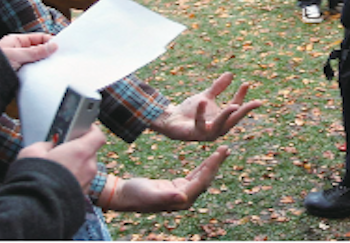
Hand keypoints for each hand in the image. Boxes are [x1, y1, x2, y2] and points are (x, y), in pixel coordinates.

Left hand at [0, 33, 57, 69]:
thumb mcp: (17, 55)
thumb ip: (36, 51)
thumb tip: (53, 45)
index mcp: (16, 41)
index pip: (37, 38)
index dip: (49, 41)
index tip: (59, 47)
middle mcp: (18, 50)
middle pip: (38, 49)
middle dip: (47, 52)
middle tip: (59, 57)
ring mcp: (18, 61)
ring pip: (35, 60)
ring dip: (42, 62)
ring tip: (52, 66)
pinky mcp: (18, 72)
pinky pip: (31, 69)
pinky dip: (37, 70)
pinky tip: (43, 73)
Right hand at [17, 126, 105, 189]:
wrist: (35, 208)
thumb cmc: (34, 177)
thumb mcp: (32, 152)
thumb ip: (45, 144)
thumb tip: (49, 146)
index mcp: (80, 152)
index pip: (97, 135)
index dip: (91, 129)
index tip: (82, 127)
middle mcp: (88, 167)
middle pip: (90, 151)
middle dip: (79, 149)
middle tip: (63, 149)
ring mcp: (87, 182)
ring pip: (86, 167)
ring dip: (76, 164)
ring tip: (58, 166)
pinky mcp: (82, 195)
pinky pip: (81, 181)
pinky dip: (73, 178)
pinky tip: (58, 180)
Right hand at [100, 146, 229, 211]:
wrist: (123, 196)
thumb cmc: (134, 195)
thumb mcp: (149, 194)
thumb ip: (166, 197)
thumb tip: (182, 198)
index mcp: (181, 200)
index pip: (201, 181)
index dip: (211, 166)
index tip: (220, 152)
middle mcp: (185, 199)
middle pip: (205, 179)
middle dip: (216, 163)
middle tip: (226, 148)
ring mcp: (182, 194)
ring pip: (202, 177)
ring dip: (212, 164)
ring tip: (222, 151)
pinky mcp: (177, 187)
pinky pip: (194, 176)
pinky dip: (203, 166)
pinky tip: (209, 159)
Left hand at [150, 73, 262, 140]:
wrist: (171, 120)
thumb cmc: (190, 110)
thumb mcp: (206, 96)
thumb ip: (218, 88)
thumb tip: (231, 74)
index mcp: (222, 120)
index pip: (236, 108)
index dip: (241, 96)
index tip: (246, 83)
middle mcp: (218, 129)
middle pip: (234, 120)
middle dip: (246, 112)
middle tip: (257, 102)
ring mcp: (207, 134)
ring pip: (221, 126)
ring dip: (227, 116)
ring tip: (234, 106)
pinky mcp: (194, 134)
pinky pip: (200, 123)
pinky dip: (201, 113)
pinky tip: (202, 100)